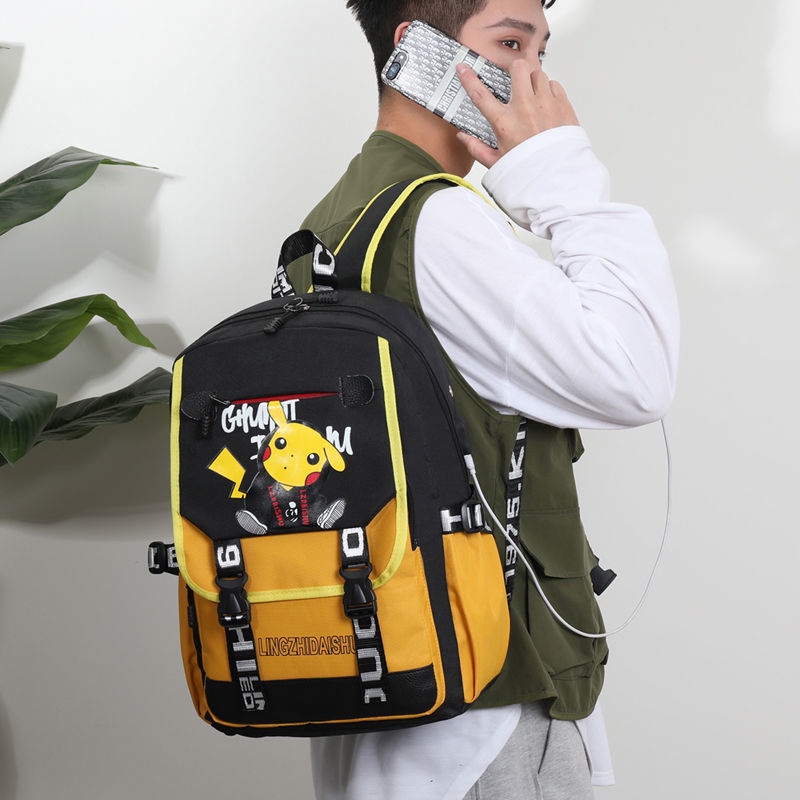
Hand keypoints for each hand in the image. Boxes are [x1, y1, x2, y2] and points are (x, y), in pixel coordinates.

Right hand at [456, 61, 578, 167]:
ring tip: (533, 97)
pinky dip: (549, 90)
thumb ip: (478, 149)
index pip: (481, 95)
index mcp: (505, 123)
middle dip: (515, 70)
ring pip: (538, 74)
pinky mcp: (563, 105)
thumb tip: (463, 137)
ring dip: (533, 81)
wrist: (558, 180)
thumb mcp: (498, 163)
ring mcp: (546, 104)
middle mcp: (525, 108)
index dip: (469, 79)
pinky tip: (546, 104)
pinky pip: (555, 84)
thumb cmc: (530, 171)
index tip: (463, 69)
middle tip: (514, 79)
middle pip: (518, 68)